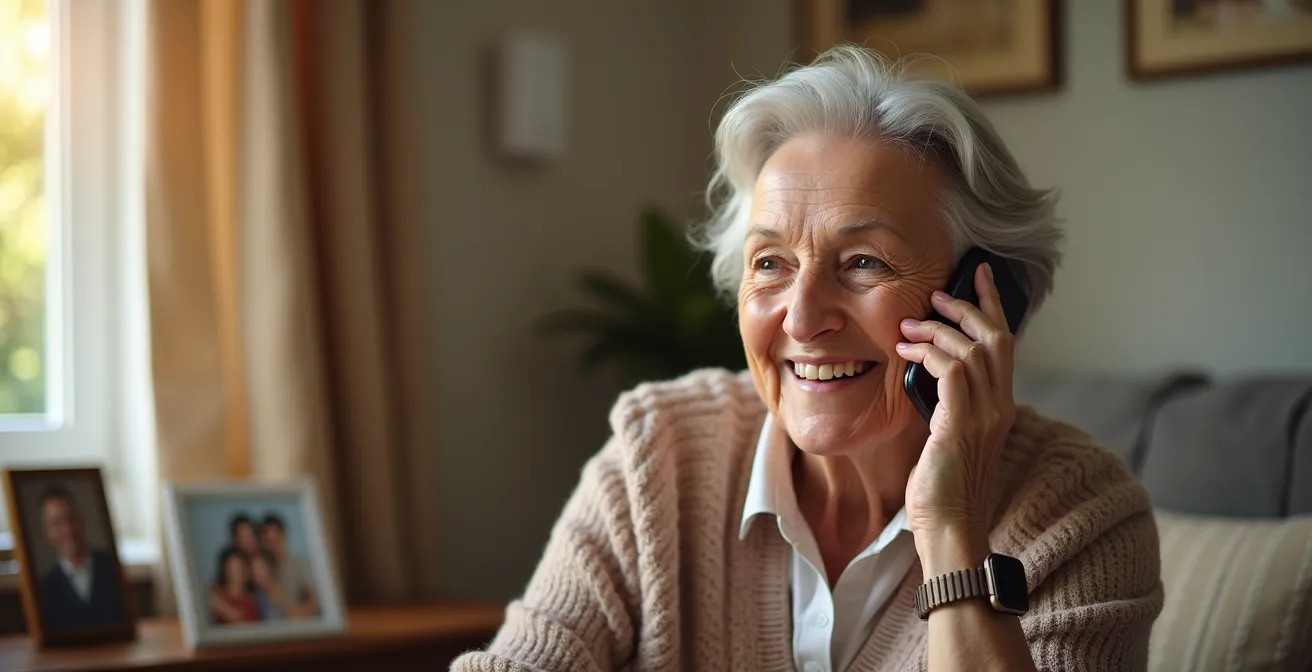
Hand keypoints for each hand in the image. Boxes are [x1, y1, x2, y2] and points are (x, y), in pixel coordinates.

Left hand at [895, 263, 1015, 568]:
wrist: (948, 527)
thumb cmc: (940, 490)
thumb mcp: (947, 437)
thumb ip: (948, 406)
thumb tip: (927, 373)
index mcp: (1000, 408)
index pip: (1004, 346)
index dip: (993, 307)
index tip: (979, 276)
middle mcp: (1000, 407)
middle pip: (996, 338)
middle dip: (968, 307)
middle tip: (939, 293)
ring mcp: (986, 415)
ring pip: (974, 349)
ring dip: (939, 330)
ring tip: (910, 325)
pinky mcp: (963, 423)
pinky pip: (952, 370)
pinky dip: (930, 353)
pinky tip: (907, 351)